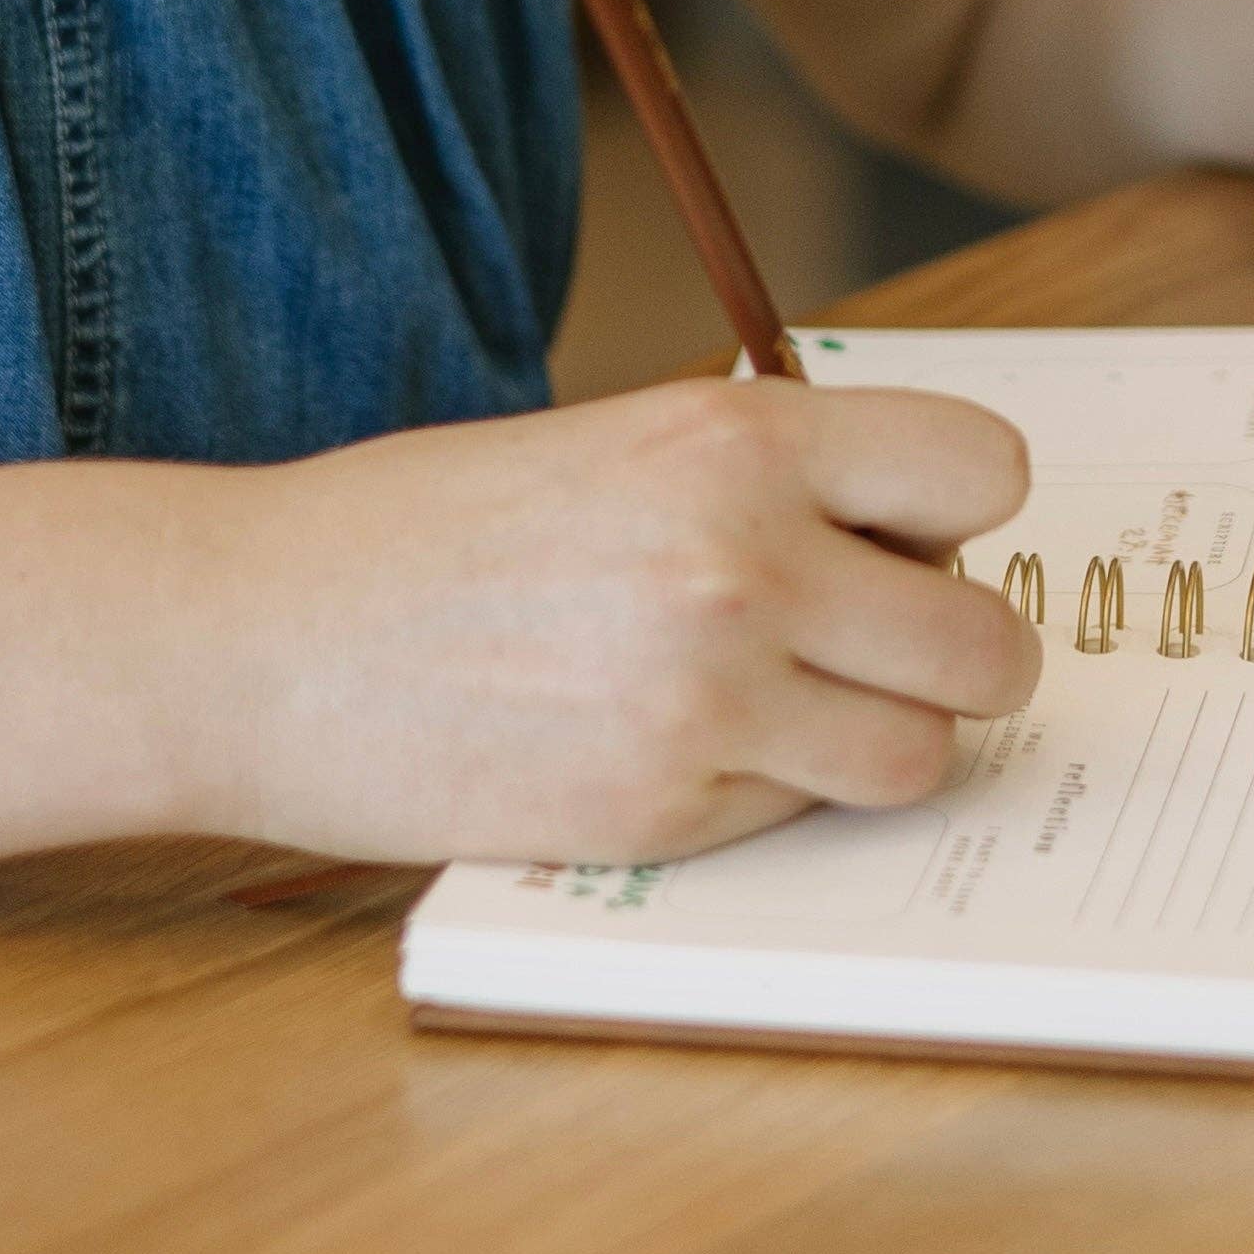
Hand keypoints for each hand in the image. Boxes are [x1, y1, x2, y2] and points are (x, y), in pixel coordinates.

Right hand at [200, 379, 1043, 867]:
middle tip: (863, 640)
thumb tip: (910, 530)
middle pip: (989, 642)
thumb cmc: (433, 525)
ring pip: (922, 753)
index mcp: (736, 437)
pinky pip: (803, 817)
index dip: (956, 513)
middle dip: (948, 650)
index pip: (982, 468)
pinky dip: (768, 795)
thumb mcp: (621, 440)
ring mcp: (708, 698)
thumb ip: (767, 474)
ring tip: (783, 704)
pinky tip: (672, 747)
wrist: (264, 632)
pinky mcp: (660, 816)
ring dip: (877, 737)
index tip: (903, 533)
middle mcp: (744, 559)